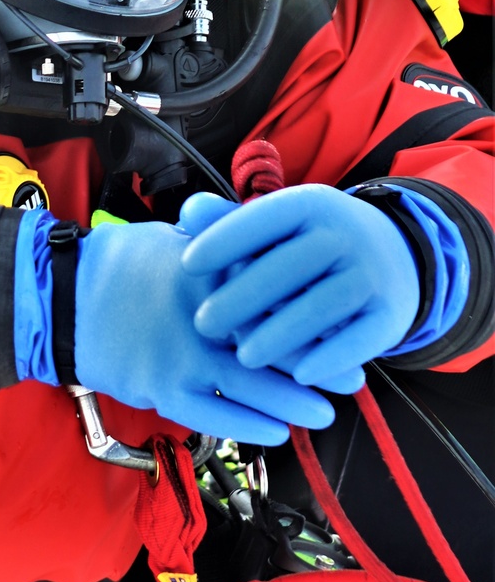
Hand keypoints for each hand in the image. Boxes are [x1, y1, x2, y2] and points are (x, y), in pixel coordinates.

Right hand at [73, 220, 335, 444]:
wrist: (63, 298)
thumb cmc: (117, 264)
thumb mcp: (170, 238)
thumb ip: (216, 244)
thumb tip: (256, 240)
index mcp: (207, 274)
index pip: (272, 296)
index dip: (311, 314)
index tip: (343, 325)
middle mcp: (200, 316)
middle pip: (272, 345)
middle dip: (315, 365)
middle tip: (352, 380)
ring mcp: (181, 355)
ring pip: (250, 386)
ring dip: (292, 402)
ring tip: (324, 413)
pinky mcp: (160, 387)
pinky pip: (213, 414)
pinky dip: (247, 424)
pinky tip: (275, 431)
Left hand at [180, 185, 419, 386]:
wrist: (395, 256)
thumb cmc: (309, 246)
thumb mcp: (277, 228)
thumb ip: (230, 222)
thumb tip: (189, 211)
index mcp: (311, 205)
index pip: (265, 218)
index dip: (225, 239)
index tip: (187, 265)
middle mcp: (345, 233)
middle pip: (289, 267)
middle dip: (243, 297)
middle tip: (203, 324)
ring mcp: (373, 273)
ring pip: (323, 306)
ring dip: (282, 335)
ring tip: (244, 357)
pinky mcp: (392, 313)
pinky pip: (362, 338)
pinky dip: (331, 358)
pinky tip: (299, 376)